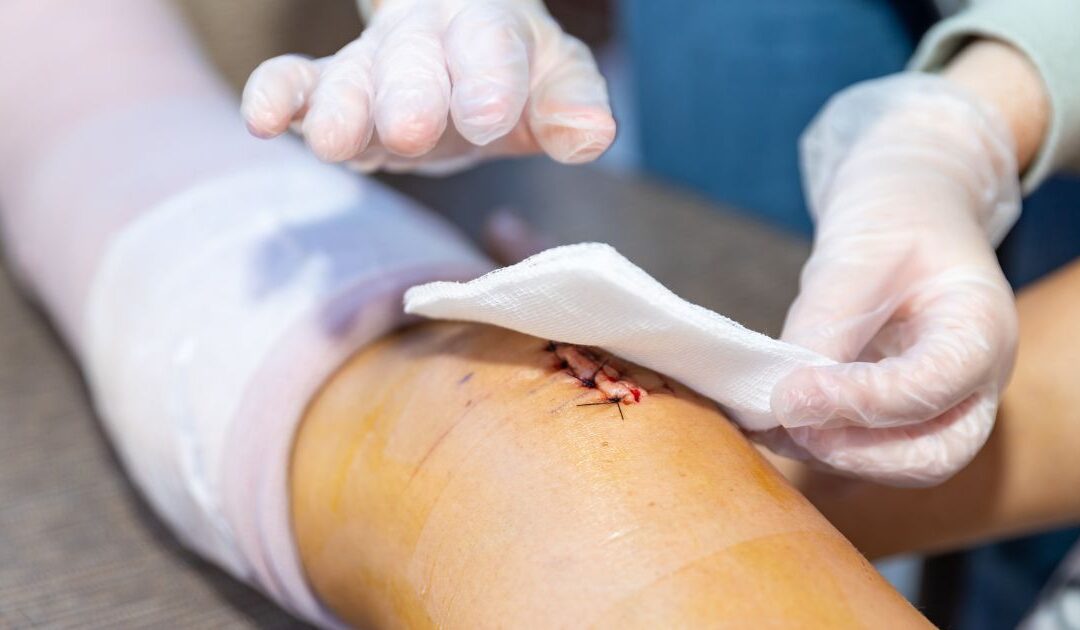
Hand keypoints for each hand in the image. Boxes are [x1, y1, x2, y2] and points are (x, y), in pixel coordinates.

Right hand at [241, 0, 615, 174]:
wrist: (459, 51)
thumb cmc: (512, 73)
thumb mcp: (555, 80)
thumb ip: (571, 104)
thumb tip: (592, 136)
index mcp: (488, 31)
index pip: (491, 49)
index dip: (489, 83)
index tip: (489, 122)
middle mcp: (423, 42)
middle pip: (412, 62)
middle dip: (409, 96)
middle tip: (410, 132)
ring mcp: (371, 66)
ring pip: (349, 78)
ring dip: (340, 110)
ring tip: (330, 143)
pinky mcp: (330, 90)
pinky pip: (296, 83)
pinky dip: (275, 97)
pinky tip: (262, 120)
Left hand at [765, 73, 1020, 486]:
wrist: (910, 206)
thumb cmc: (894, 217)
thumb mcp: (857, 253)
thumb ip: (825, 324)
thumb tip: (779, 395)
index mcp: (980, 329)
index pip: (933, 387)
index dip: (860, 401)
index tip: (791, 394)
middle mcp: (972, 383)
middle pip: (930, 456)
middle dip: (852, 452)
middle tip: (784, 421)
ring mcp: (939, 405)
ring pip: (894, 464)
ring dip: (826, 452)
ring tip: (765, 421)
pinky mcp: (897, 414)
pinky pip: (865, 448)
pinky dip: (816, 442)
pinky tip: (767, 422)